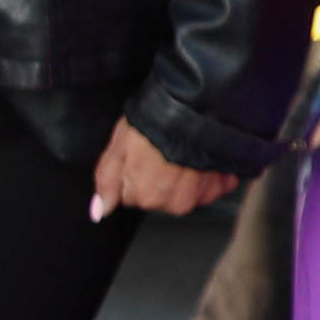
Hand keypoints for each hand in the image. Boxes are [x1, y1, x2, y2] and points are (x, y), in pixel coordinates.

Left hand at [88, 121, 236, 221]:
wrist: (195, 108)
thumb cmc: (155, 122)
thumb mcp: (118, 147)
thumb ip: (107, 182)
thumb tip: (98, 211)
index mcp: (145, 195)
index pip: (133, 196)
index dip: (134, 174)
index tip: (139, 156)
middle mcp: (173, 202)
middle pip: (159, 197)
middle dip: (158, 178)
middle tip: (160, 151)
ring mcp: (199, 196)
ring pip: (184, 193)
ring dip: (183, 177)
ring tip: (181, 152)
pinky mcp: (221, 185)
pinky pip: (210, 187)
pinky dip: (206, 174)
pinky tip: (200, 156)